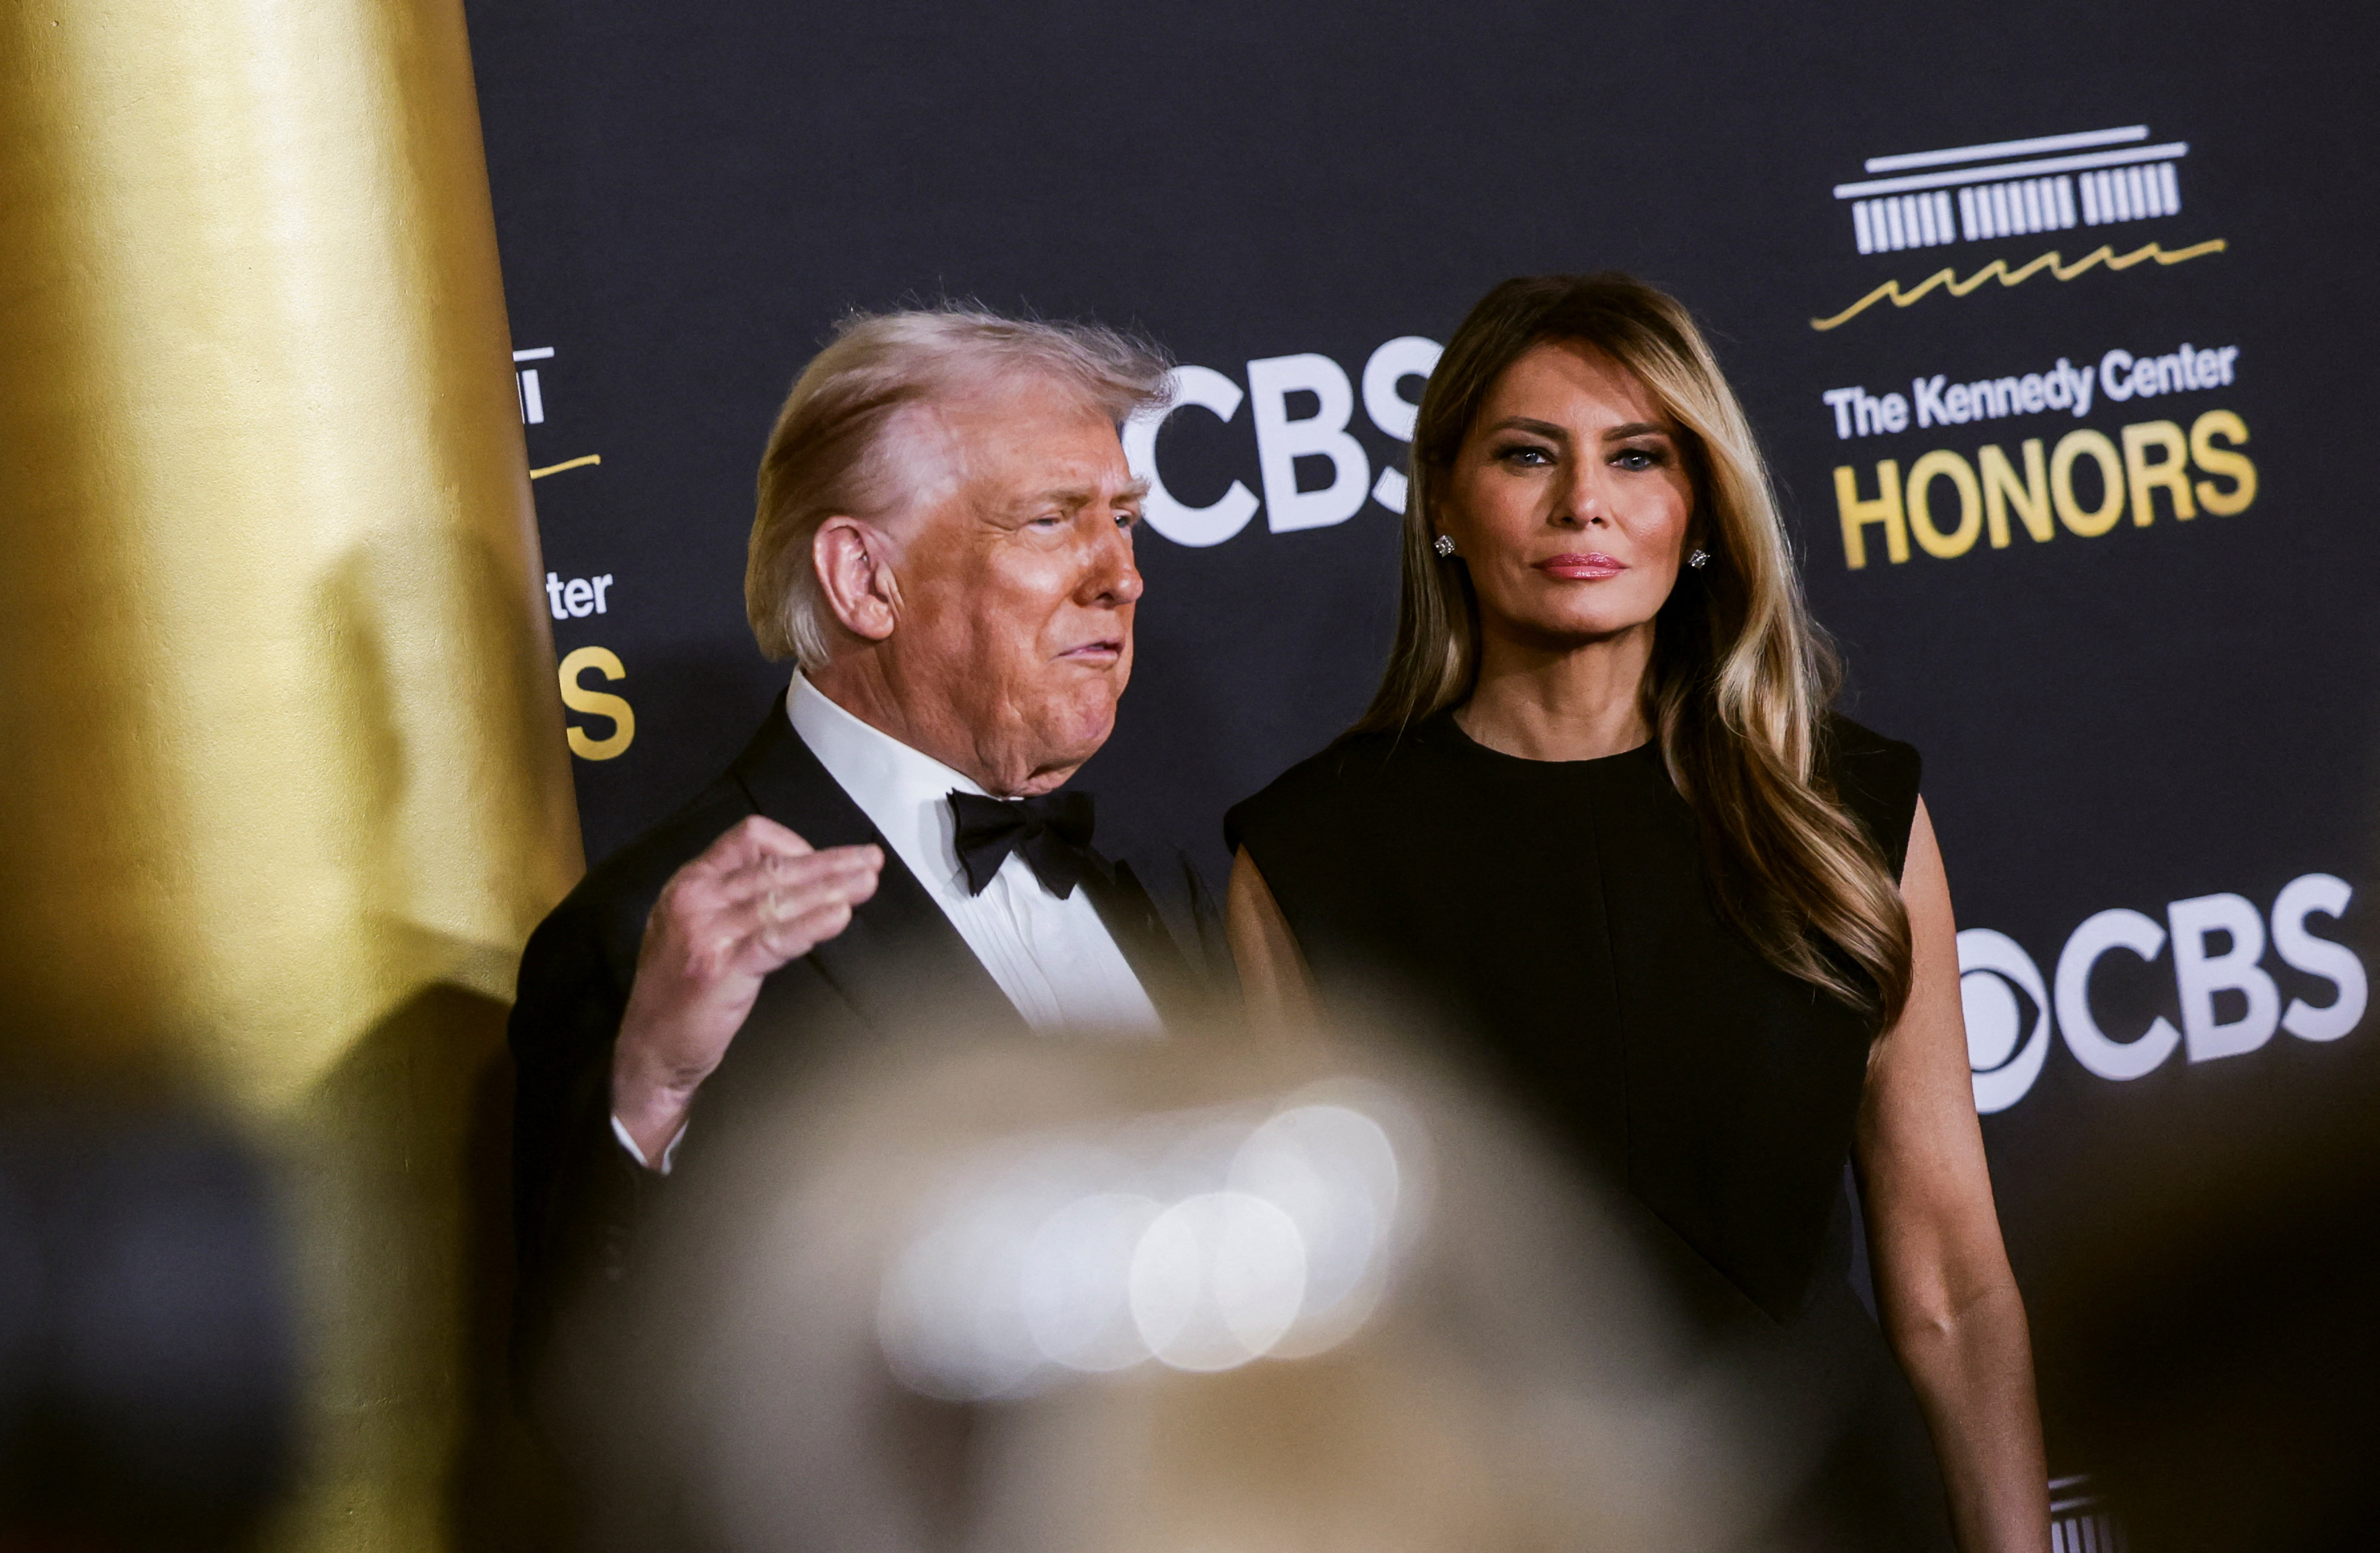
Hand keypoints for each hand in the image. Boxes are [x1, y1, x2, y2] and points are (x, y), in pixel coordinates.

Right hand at [611, 815, 882, 1165]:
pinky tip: (840, 916)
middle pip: (775, 866)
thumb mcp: (699, 928)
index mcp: (691, 883)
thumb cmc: (680, 992)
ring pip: (780, 898)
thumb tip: (802, 882)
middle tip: (870, 861)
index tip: (828, 861)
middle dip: (830, 863)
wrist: (649, 1051)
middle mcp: (695, 899)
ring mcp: (705, 932)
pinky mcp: (718, 969)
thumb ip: (738, 901)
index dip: (796, 842)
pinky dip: (811, 924)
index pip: (749, 838)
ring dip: (831, 888)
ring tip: (866, 884)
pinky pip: (775, 938)